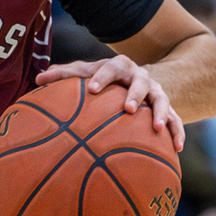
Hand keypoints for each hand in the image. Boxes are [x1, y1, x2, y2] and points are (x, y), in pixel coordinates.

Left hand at [37, 53, 184, 150]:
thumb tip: (38, 78)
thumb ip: (64, 75)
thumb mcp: (87, 73)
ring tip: (156, 127)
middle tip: (127, 108)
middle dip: (135, 94)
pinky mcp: (167, 108)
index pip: (111, 68)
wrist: (139, 79)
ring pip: (161, 100)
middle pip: (141, 81)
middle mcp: (141, 77)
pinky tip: (177, 148)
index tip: (92, 90)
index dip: (102, 78)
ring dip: (160, 113)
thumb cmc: (105, 80)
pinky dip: (177, 132)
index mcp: (120, 67)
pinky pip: (175, 119)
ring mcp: (156, 92)